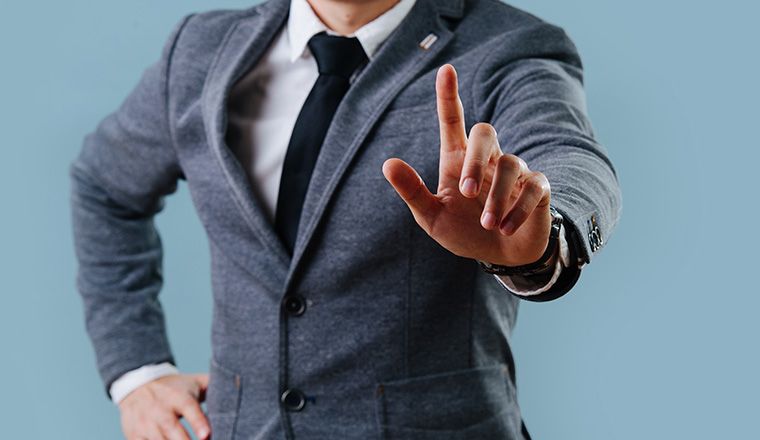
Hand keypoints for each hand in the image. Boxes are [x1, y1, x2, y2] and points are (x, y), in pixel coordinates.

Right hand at [118, 373, 209, 439]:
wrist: (137, 386)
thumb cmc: (174, 388)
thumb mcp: (193, 383)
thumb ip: (214, 386)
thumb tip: (240, 386)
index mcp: (177, 396)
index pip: (189, 407)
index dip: (198, 421)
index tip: (207, 435)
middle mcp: (159, 409)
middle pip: (172, 428)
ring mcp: (145, 423)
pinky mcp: (134, 435)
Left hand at [383, 64, 552, 266]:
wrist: (502, 257)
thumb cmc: (464, 232)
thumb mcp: (432, 217)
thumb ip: (413, 192)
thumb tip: (387, 164)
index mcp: (458, 160)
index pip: (453, 121)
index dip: (448, 96)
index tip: (446, 70)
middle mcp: (487, 159)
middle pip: (485, 132)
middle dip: (476, 160)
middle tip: (467, 193)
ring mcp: (515, 172)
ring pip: (510, 162)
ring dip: (496, 197)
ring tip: (488, 224)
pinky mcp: (538, 188)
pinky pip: (533, 186)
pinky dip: (518, 209)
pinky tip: (505, 228)